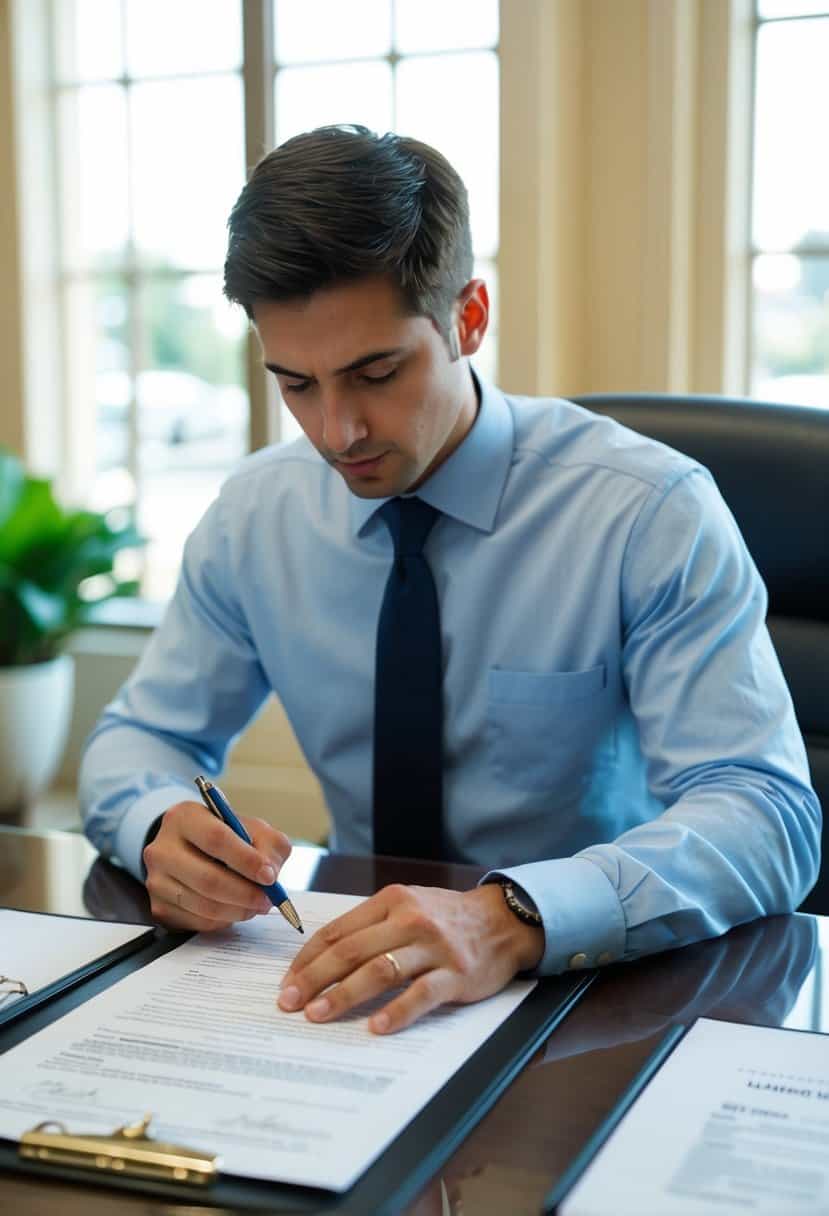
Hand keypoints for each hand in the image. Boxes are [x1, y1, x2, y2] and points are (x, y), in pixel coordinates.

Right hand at [143, 801, 291, 930]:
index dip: (246, 861)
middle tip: (267, 899)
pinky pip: (198, 921)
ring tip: (256, 905)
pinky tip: (235, 909)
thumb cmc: (226, 837)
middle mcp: (162, 848)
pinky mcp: (159, 906)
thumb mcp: (252, 829)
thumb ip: (268, 844)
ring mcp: (156, 880)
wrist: (192, 850)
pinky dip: (224, 920)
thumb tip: (269, 874)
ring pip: (203, 905)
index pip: (216, 839)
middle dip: (244, 893)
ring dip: (238, 910)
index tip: (269, 876)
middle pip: (207, 878)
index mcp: (185, 817)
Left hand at [277, 883, 543, 1033]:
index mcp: (391, 901)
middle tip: (289, 1003)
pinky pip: (421, 994)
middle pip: (351, 951)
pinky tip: (376, 1027)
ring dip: (344, 995)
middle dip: (314, 979)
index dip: (308, 959)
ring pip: (380, 971)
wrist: (502, 921)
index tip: (287, 983)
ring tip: (318, 1015)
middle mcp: (410, 920)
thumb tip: (321, 958)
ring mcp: (434, 947)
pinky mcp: (456, 973)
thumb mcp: (407, 907)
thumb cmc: (445, 919)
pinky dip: (396, 1012)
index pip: (338, 931)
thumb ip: (370, 926)